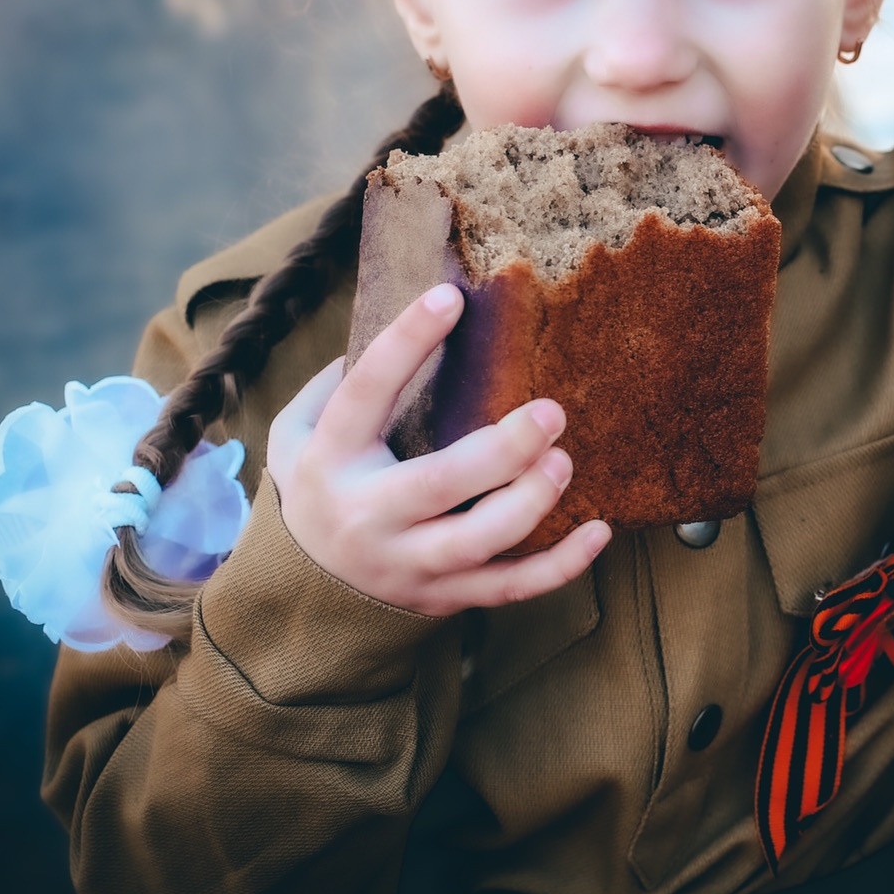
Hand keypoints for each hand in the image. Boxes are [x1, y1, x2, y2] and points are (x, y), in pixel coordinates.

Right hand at [269, 283, 611, 614]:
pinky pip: (509, 588)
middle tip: (551, 411)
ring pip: (477, 543)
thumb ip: (332, 382)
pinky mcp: (445, 596)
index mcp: (331, 460)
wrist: (302, 594)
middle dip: (503, 450)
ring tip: (563, 461)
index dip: (404, 343)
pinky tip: (599, 531)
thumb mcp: (294, 434)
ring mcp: (409, 564)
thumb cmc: (319, 487)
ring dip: (529, 503)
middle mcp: (369, 516)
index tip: (448, 298)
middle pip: (439, 484)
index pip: (364, 394)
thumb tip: (396, 324)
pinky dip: (559, 566)